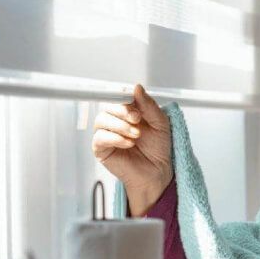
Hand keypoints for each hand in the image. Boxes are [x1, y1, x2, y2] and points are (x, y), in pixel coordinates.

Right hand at [92, 84, 172, 216]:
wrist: (157, 171)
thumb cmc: (158, 148)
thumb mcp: (159, 123)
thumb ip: (149, 106)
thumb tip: (136, 87)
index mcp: (128, 112)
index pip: (118, 97)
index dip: (124, 97)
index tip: (134, 100)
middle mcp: (115, 121)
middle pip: (108, 106)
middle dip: (123, 111)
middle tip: (137, 120)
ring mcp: (106, 134)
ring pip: (102, 120)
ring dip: (121, 126)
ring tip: (136, 135)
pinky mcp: (101, 149)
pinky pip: (100, 137)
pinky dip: (115, 138)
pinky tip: (129, 143)